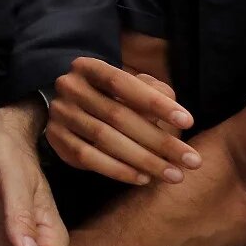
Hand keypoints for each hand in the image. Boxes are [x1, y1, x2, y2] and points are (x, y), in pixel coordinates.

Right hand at [48, 56, 199, 184]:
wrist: (77, 110)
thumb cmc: (117, 98)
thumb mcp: (136, 88)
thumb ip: (156, 94)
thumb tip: (174, 112)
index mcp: (88, 67)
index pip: (122, 83)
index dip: (155, 103)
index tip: (188, 122)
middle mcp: (69, 87)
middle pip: (116, 115)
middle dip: (159, 140)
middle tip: (191, 160)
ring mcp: (60, 113)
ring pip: (103, 138)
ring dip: (143, 160)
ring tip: (174, 174)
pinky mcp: (55, 138)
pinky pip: (87, 157)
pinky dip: (117, 170)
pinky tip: (143, 178)